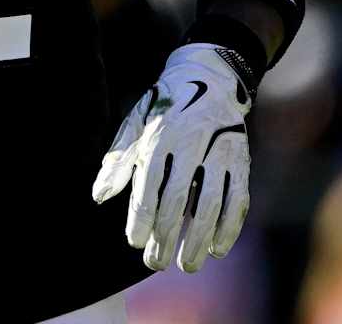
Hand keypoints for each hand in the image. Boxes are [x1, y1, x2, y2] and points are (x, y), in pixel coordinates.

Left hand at [92, 43, 251, 272]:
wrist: (209, 77)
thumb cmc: (164, 107)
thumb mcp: (136, 123)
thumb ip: (119, 160)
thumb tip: (100, 196)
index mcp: (160, 136)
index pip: (149, 184)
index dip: (141, 216)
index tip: (135, 241)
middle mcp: (191, 144)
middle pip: (178, 198)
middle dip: (166, 235)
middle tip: (155, 263)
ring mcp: (220, 153)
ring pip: (210, 203)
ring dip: (198, 238)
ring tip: (186, 264)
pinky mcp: (241, 161)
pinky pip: (238, 199)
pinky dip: (229, 227)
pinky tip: (217, 249)